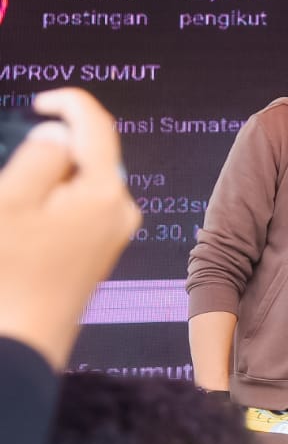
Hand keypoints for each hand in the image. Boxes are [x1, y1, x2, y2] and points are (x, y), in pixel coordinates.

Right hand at [0, 88, 140, 368]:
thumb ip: (41, 157)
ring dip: (49, 180)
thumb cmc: (9, 274)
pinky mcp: (100, 249)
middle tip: (14, 179)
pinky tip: (26, 228)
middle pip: (89, 155)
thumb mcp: (12, 201)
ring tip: (17, 215)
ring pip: (81, 182)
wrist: (22, 341)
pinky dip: (53, 202)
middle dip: (51, 151)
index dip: (69, 103)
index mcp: (106, 192)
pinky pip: (79, 208)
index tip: (39, 101)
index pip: (97, 127)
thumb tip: (60, 136)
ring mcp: (114, 231)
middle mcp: (121, 209)